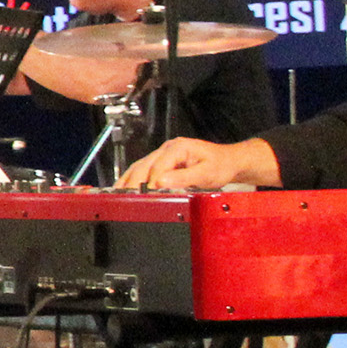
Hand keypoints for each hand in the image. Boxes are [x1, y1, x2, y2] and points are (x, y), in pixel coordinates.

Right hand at [117, 136, 277, 191]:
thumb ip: (184, 177)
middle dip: (132, 183)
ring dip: (128, 181)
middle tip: (123, 199)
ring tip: (116, 195)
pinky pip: (143, 169)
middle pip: (143, 166)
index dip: (150, 182)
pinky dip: (132, 179)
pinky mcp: (162, 161)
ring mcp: (163, 153)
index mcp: (177, 148)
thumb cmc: (220, 166)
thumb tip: (161, 182)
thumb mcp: (206, 173)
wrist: (229, 161)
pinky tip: (124, 188)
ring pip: (139, 166)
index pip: (158, 167)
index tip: (144, 196)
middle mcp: (167, 149)